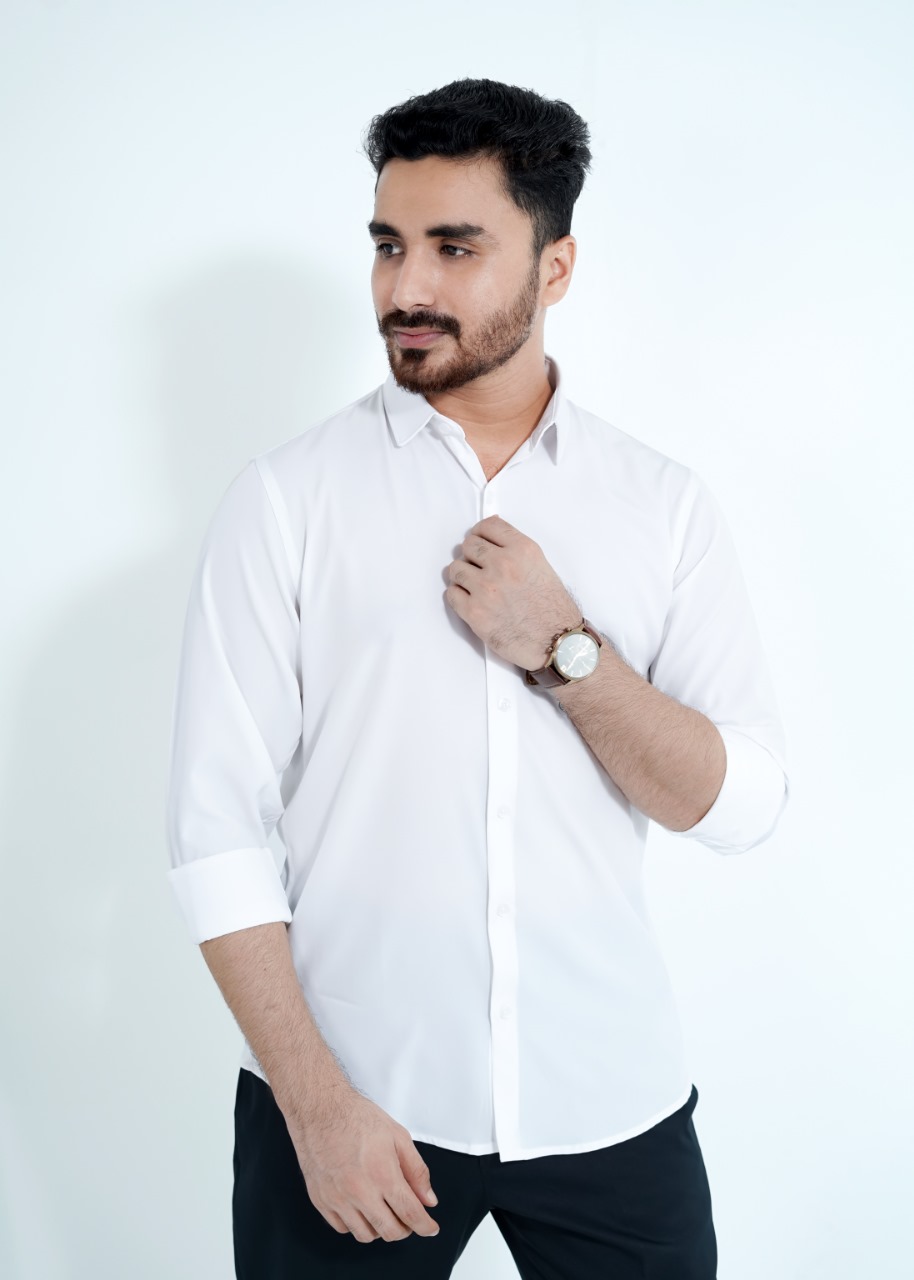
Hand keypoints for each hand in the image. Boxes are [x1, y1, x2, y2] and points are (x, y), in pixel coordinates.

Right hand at [287, 1087, 440, 1243]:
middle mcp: (359, 1191)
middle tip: (408, 1218)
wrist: (320, 1110)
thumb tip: (428, 1199)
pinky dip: (356, 1224)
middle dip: (405, 1229)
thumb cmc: (356, 1117)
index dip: (425, 1226)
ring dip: (380, 1228)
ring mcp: (337, 1199)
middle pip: (390, 1231)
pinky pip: (343, 1228)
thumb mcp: (397, 1136)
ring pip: (365, 1235)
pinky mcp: (321, 1201)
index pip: (410, 1214)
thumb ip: (417, 1171)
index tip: (430, 1228)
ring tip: (384, 1210)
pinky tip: (361, 1207)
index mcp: (382, 1174)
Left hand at [445, 514, 579, 669]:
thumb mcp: (542, 567)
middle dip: (471, 555)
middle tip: (477, 567)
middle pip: (468, 545)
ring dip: (462, 576)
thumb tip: (493, 539)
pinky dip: (458, 596)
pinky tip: (472, 601)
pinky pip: (451, 594)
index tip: (479, 540)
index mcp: (522, 551)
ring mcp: (486, 589)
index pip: (488, 526)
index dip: (480, 533)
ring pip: (455, 569)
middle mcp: (503, 565)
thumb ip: (516, 550)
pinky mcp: (474, 612)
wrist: (557, 644)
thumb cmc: (553, 611)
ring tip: (475, 587)